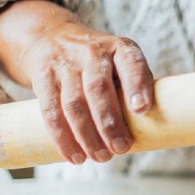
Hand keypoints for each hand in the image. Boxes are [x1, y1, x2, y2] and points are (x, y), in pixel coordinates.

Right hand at [0, 0, 153, 164]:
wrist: (51, 37)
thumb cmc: (101, 63)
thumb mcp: (122, 64)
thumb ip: (134, 90)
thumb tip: (151, 132)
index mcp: (120, 49)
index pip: (131, 63)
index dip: (137, 85)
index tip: (142, 109)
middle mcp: (92, 53)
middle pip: (97, 89)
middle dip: (109, 123)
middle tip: (121, 148)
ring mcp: (65, 65)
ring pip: (73, 103)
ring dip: (87, 135)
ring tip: (100, 157)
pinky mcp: (43, 78)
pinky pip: (50, 111)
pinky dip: (62, 137)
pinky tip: (75, 156)